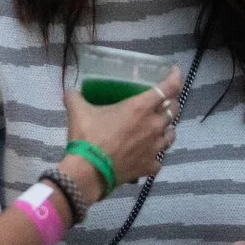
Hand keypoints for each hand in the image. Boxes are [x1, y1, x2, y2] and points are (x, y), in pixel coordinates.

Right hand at [63, 69, 181, 187]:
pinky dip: (155, 155)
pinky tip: (147, 155)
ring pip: (172, 134)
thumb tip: (70, 92)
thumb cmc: (88, 137)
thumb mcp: (78, 111)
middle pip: (174, 109)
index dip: (175, 77)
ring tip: (159, 127)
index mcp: (140, 107)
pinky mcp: (150, 165)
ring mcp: (154, 147)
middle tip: (162, 101)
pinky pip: (159, 159)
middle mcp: (154, 125)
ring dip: (167, 128)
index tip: (174, 71)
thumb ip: (75, 97)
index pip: (168, 87)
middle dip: (171, 102)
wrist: (88, 172)